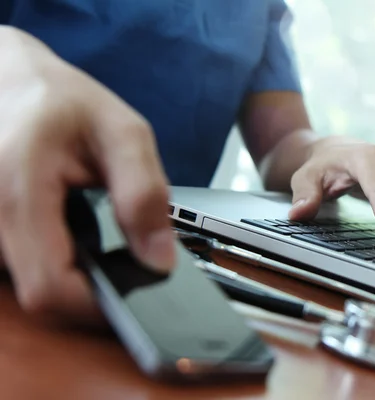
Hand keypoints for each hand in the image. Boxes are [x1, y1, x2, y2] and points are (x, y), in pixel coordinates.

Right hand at [0, 27, 175, 319]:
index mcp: (20, 189)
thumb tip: (158, 258)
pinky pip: (23, 265)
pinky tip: (75, 234)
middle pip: (40, 293)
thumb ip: (144, 193)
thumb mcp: (122, 132)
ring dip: (73, 273)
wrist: (10, 80)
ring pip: (31, 281)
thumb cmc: (60, 99)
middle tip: (126, 261)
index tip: (132, 297)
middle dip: (90, 290)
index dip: (96, 306)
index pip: (50, 288)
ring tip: (99, 237)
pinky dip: (56, 260)